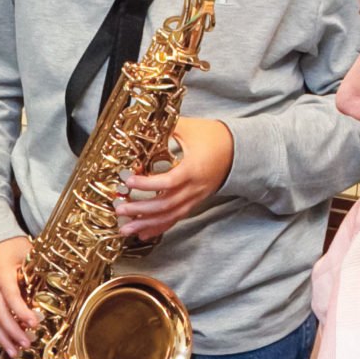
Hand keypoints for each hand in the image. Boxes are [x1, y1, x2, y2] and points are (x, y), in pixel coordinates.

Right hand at [0, 236, 38, 355]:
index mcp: (3, 275)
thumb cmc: (10, 245)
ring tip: (13, 352)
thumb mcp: (26, 252)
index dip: (23, 312)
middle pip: (0, 313)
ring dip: (1, 337)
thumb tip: (58, 280)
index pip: (12, 298)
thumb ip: (36, 269)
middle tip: (27, 344)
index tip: (34, 324)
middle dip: (14, 332)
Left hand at [115, 118, 232, 240]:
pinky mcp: (194, 202)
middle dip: (141, 210)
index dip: (147, 185)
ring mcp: (195, 197)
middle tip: (120, 208)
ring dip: (146, 224)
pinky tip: (144, 233)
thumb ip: (166, 127)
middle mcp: (195, 188)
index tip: (129, 181)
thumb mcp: (190, 127)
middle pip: (166, 205)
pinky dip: (159, 227)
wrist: (238, 150)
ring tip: (126, 229)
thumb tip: (142, 125)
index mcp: (193, 169)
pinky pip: (176, 218)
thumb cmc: (215, 137)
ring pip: (170, 216)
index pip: (168, 182)